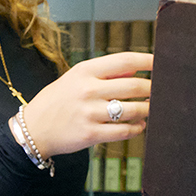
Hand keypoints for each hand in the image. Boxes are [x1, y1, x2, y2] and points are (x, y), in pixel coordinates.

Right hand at [18, 50, 149, 160]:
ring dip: (148, 109)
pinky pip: (124, 131)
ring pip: (133, 110)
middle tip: (161, 91)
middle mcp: (88, 90)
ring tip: (151, 109)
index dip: (147, 60)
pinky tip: (140, 125)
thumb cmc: (58, 100)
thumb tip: (134, 68)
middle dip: (153, 89)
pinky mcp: (91, 134)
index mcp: (85, 71)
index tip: (161, 62)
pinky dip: (137, 128)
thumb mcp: (75, 78)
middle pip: (134, 86)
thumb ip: (104, 74)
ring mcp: (90, 113)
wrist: (33, 128)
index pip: (124, 60)